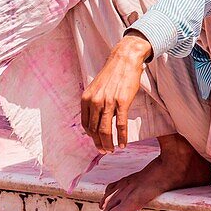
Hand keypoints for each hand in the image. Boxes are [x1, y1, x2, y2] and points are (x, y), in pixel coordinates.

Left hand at [80, 32, 152, 152]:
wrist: (125, 59)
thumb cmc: (113, 73)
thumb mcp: (98, 87)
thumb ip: (96, 102)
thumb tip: (99, 119)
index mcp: (87, 98)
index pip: (85, 124)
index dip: (90, 136)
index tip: (96, 142)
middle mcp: (95, 101)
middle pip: (94, 129)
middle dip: (99, 143)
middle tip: (103, 151)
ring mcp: (108, 102)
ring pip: (106, 130)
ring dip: (108, 143)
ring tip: (111, 150)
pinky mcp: (122, 102)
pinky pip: (120, 125)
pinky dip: (121, 137)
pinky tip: (122, 144)